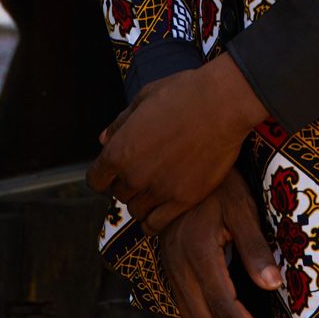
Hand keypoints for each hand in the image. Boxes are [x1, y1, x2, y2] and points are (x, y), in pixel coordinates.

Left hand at [85, 56, 267, 231]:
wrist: (223, 103)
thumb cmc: (184, 93)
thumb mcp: (144, 98)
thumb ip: (120, 123)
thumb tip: (104, 139)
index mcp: (120, 150)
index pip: (96, 180)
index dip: (104, 174)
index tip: (115, 169)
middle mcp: (134, 175)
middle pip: (118, 194)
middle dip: (126, 183)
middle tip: (144, 169)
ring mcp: (159, 190)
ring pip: (136, 210)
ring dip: (141, 201)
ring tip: (155, 187)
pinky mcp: (184, 200)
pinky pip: (156, 224)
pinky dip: (153, 221)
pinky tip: (160, 209)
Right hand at [159, 169, 286, 317]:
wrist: (182, 163)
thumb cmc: (219, 182)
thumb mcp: (242, 207)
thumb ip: (255, 247)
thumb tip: (273, 287)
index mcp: (198, 252)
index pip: (224, 308)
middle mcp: (179, 267)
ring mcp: (171, 269)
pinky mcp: (170, 268)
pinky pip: (186, 310)